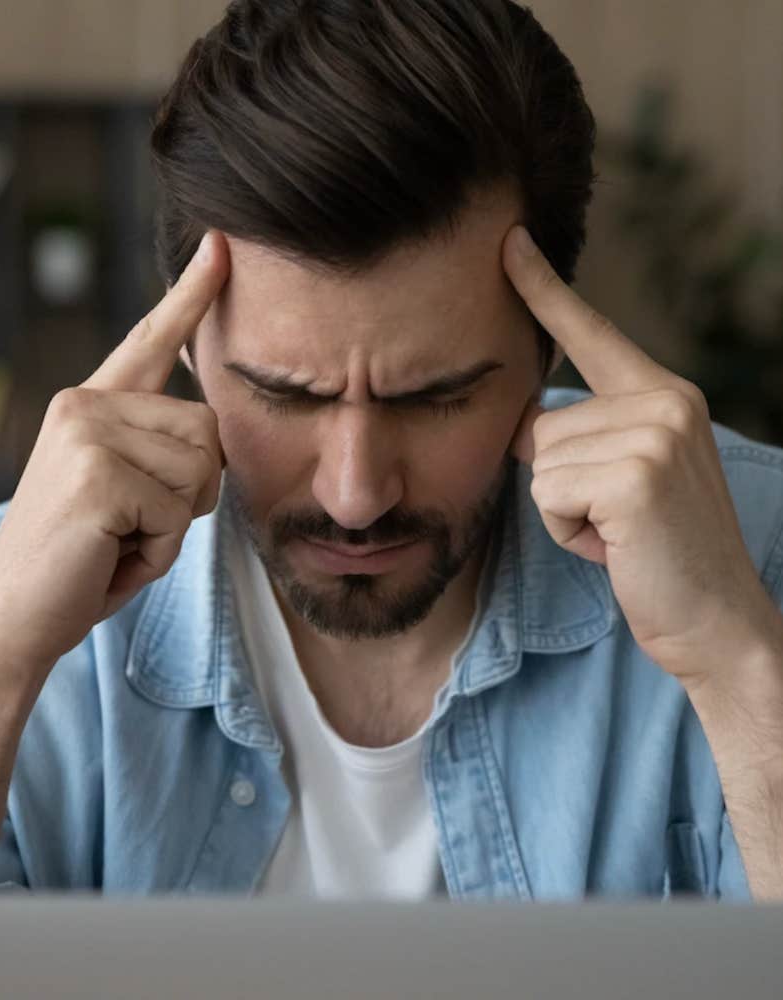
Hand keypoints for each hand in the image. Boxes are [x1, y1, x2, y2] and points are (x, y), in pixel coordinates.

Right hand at [0, 230, 229, 674]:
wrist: (13, 621)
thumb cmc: (78, 562)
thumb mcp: (120, 493)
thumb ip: (154, 451)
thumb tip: (211, 435)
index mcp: (89, 404)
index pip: (150, 340)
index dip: (191, 297)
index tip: (220, 248)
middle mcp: (84, 404)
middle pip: (210, 427)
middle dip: (193, 493)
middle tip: (135, 526)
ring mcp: (87, 434)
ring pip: (204, 469)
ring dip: (176, 525)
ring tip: (120, 541)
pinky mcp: (99, 474)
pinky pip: (181, 513)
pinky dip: (161, 552)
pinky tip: (113, 557)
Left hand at [502, 225, 779, 687]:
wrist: (717, 621)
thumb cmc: (661, 555)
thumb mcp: (627, 480)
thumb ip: (588, 437)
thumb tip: (526, 423)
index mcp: (664, 395)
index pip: (593, 332)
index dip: (545, 289)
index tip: (507, 242)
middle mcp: (667, 400)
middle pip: (543, 424)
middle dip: (562, 484)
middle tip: (617, 519)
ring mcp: (657, 433)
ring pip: (541, 461)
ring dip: (565, 510)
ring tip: (619, 532)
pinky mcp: (637, 476)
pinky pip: (548, 493)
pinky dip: (568, 531)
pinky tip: (616, 546)